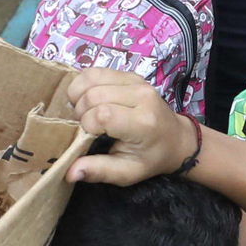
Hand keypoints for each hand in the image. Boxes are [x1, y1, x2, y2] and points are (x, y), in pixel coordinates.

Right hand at [62, 70, 200, 185]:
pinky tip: (88, 99)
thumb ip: (99, 171)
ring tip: (85, 112)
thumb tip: (69, 173)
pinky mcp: (131, 75)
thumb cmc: (150, 158)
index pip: (102, 114)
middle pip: (93, 94)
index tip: (89, 137)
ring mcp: (137, 81)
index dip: (86, 125)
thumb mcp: (127, 173)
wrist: (176, 139)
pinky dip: (85, 84)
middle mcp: (141, 96)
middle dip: (81, 112)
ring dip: (79, 95)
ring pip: (92, 78)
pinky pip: (97, 71)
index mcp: (143, 123)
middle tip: (86, 126)